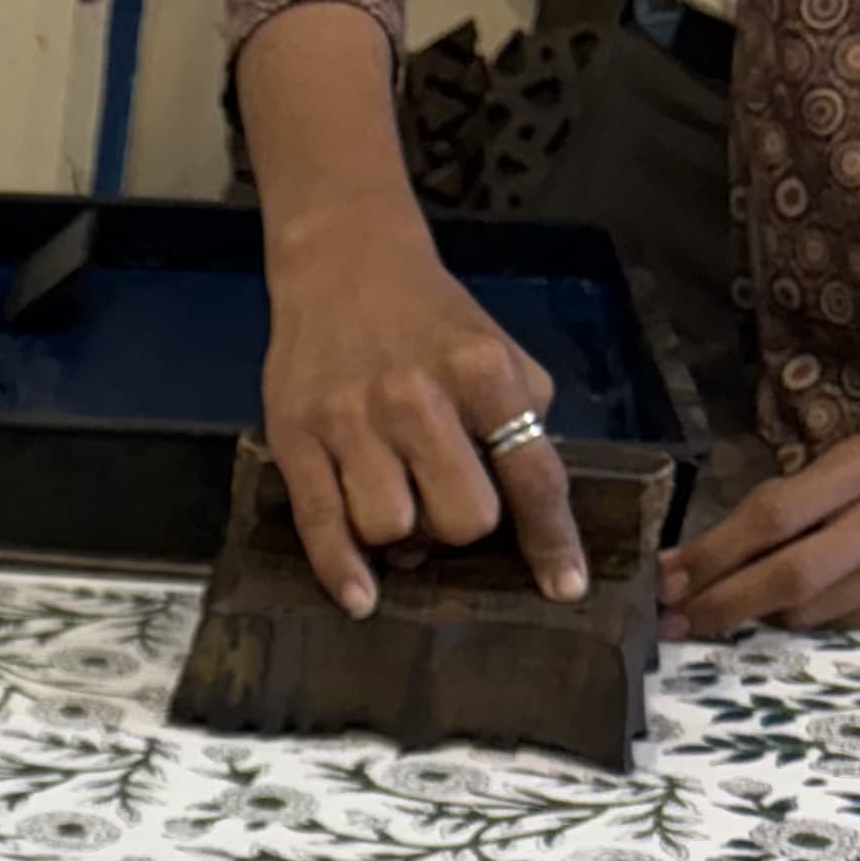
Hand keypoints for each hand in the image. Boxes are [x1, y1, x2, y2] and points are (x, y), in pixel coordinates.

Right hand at [261, 216, 584, 614]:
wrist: (341, 262)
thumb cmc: (429, 316)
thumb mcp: (497, 348)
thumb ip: (520, 416)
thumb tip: (522, 498)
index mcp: (481, 373)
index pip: (531, 475)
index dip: (551, 539)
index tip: (565, 586)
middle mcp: (415, 398)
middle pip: (461, 518)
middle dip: (461, 529)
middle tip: (447, 505)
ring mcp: (349, 419)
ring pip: (391, 528)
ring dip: (403, 537)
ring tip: (399, 509)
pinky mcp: (294, 435)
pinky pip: (320, 523)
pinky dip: (342, 570)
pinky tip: (361, 598)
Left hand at [661, 431, 859, 638]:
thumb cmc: (851, 495)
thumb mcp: (813, 482)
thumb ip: (751, 518)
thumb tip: (670, 571)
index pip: (774, 514)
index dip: (712, 553)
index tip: (664, 582)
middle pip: (793, 573)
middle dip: (722, 602)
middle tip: (674, 622)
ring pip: (808, 612)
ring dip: (758, 616)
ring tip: (738, 608)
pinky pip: (834, 632)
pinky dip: (798, 627)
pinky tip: (794, 612)